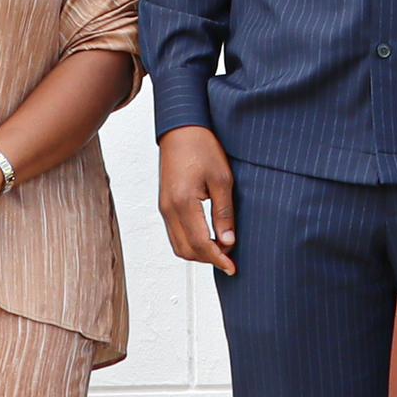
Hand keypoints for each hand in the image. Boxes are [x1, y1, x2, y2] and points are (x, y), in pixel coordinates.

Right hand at [156, 127, 239, 276]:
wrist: (181, 129)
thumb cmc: (202, 148)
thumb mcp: (222, 179)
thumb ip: (224, 213)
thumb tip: (228, 241)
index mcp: (183, 203)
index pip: (200, 244)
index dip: (218, 259)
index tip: (232, 267)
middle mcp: (168, 209)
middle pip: (187, 250)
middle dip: (209, 259)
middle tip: (230, 257)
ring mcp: (164, 208)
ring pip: (179, 245)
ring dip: (199, 252)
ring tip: (221, 248)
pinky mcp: (164, 205)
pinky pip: (175, 234)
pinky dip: (190, 242)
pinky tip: (208, 237)